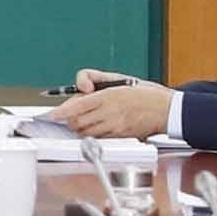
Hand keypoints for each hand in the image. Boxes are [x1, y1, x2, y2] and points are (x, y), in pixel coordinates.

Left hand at [52, 80, 169, 137]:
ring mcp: (115, 127)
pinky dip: (93, 133)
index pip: (76, 106)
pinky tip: (98, 126)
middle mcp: (110, 113)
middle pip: (77, 122)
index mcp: (108, 96)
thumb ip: (95, 77)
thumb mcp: (118, 78)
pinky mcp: (121, 137)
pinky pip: (99, 138)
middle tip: (72, 114)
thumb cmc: (143, 93)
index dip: (60, 112)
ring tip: (87, 119)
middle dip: (70, 119)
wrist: (166, 109)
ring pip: (86, 132)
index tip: (50, 115)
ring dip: (81, 127)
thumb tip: (81, 87)